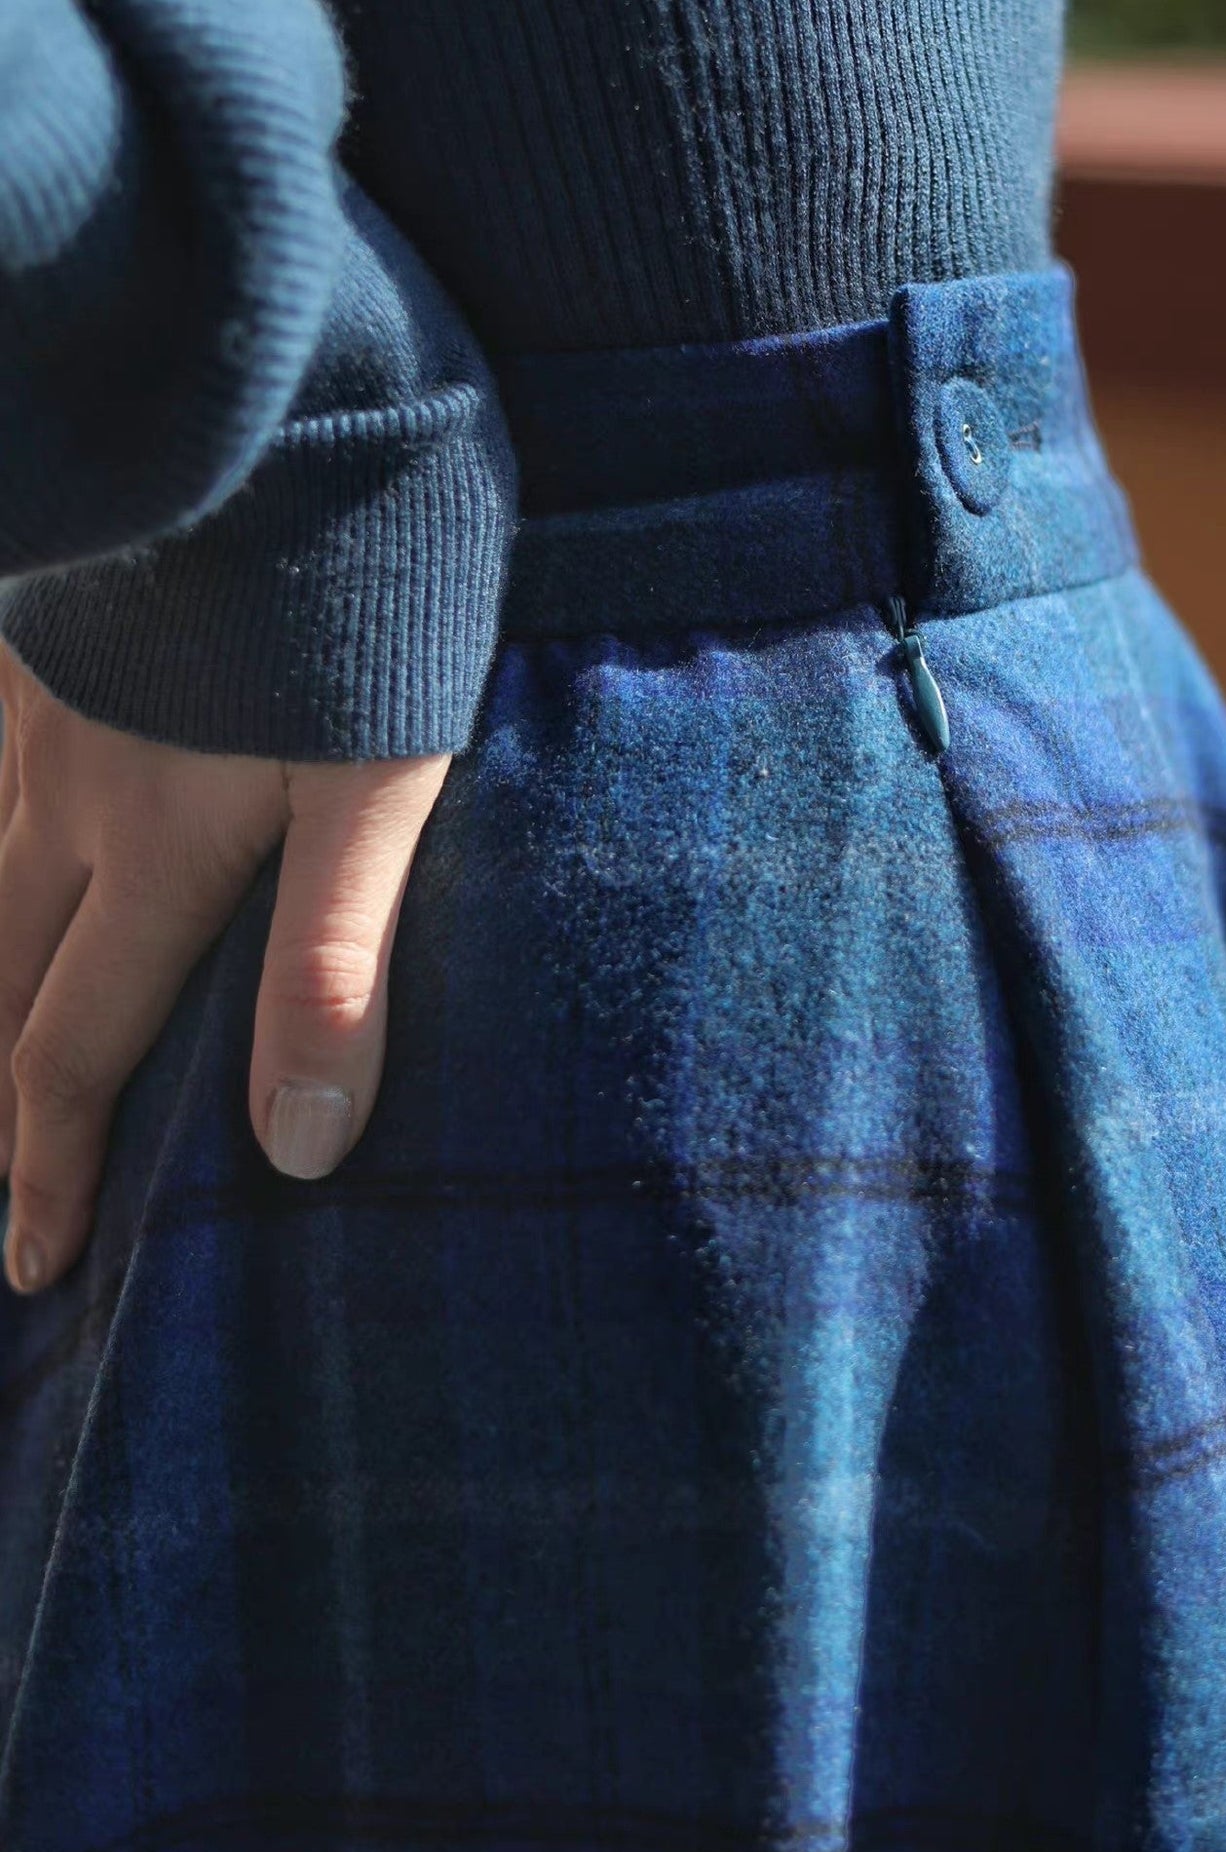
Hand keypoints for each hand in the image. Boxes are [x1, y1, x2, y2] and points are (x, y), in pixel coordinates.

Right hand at [0, 641, 447, 1293]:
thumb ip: (333, 962)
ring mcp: (32, 707)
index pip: (78, 1050)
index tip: (35, 1269)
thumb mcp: (380, 788)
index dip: (49, 1171)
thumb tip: (301, 1148)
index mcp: (158, 851)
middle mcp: (68, 796)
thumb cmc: (360, 600)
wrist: (282, 399)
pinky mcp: (33, 629)